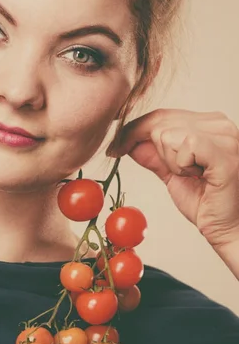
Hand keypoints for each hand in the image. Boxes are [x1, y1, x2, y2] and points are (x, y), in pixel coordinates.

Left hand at [108, 109, 238, 251]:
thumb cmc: (206, 202)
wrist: (227, 229)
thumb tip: (127, 141)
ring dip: (171, 162)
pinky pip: (185, 145)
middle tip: (174, 172)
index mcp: (209, 124)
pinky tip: (197, 176)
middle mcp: (220, 125)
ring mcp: (226, 138)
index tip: (115, 148)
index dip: (133, 130)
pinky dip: (181, 165)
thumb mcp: (171, 173)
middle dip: (153, 150)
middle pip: (160, 122)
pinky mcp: (225, 155)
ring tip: (193, 176)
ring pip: (167, 133)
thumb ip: (153, 155)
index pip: (161, 115)